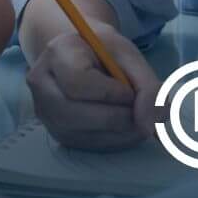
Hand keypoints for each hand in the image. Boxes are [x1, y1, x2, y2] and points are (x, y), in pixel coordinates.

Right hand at [27, 20, 161, 150]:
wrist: (83, 55)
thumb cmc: (105, 52)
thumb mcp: (130, 56)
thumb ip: (148, 86)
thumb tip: (154, 123)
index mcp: (58, 53)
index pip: (78, 82)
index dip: (110, 93)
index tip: (130, 91)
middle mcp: (42, 85)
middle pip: (76, 114)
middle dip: (118, 117)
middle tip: (141, 110)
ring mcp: (45, 113)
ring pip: (82, 135)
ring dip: (119, 132)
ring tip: (137, 117)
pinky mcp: (56, 133)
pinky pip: (86, 145)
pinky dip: (114, 140)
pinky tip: (126, 126)